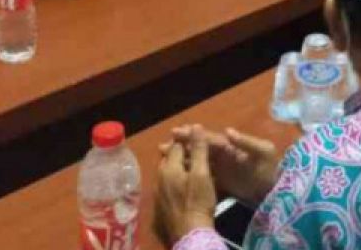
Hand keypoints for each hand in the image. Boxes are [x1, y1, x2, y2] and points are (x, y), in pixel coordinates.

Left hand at [155, 125, 216, 246]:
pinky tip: (184, 188)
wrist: (189, 234)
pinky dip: (175, 183)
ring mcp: (158, 194)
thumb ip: (198, 150)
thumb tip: (195, 126)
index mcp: (169, 167)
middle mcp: (159, 177)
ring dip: (178, 168)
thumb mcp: (202, 174)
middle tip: (196, 153)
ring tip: (191, 170)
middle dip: (181, 153)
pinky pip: (167, 187)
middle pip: (169, 158)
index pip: (177, 145)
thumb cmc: (197, 202)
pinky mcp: (160, 206)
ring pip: (167, 173)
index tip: (199, 138)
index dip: (188, 139)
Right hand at [173, 126, 280, 204]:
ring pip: (198, 161)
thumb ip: (247, 142)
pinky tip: (177, 177)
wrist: (277, 189)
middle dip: (181, 145)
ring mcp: (222, 169)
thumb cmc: (270, 168)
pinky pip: (203, 177)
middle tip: (162, 146)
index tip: (175, 132)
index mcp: (231, 145)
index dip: (192, 135)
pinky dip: (190, 175)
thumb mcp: (263, 152)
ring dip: (182, 159)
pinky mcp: (222, 183)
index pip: (207, 138)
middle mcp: (223, 154)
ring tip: (163, 158)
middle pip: (199, 148)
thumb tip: (228, 131)